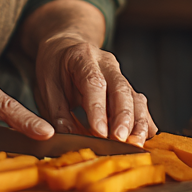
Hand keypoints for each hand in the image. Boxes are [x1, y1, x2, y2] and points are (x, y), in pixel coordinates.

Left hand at [33, 33, 156, 143]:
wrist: (67, 47)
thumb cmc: (55, 67)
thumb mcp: (46, 85)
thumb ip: (57, 112)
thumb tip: (68, 136)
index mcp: (83, 57)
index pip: (94, 83)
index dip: (98, 109)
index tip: (100, 133)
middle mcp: (107, 63)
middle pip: (121, 89)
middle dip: (123, 117)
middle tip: (121, 140)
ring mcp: (120, 75)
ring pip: (135, 98)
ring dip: (138, 123)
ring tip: (136, 144)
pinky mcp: (127, 88)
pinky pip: (140, 105)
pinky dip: (144, 122)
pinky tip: (145, 138)